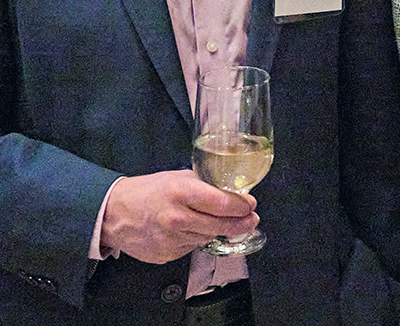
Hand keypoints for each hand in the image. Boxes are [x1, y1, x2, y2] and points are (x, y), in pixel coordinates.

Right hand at [99, 169, 257, 263]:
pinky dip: (196, 238)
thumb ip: (204, 184)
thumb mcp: (177, 177)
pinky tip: (192, 229)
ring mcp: (171, 239)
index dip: (242, 206)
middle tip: (251, 220)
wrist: (113, 214)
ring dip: (219, 230)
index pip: (222, 204)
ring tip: (225, 223)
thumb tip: (232, 191)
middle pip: (220, 225)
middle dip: (241, 223)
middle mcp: (177, 218)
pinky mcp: (166, 255)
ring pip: (208, 237)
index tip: (251, 204)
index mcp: (181, 193)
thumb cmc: (147, 191)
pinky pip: (192, 247)